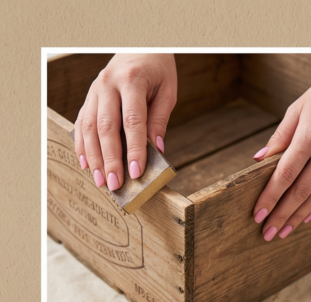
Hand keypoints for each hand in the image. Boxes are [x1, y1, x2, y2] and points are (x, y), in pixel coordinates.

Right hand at [74, 54, 176, 190]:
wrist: (139, 46)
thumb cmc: (157, 71)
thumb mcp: (167, 92)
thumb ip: (159, 120)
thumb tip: (157, 152)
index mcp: (132, 81)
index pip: (132, 121)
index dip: (134, 149)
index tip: (136, 173)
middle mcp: (108, 84)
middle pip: (106, 127)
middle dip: (110, 159)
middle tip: (115, 184)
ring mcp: (95, 90)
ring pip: (90, 127)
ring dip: (94, 157)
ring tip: (101, 181)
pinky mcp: (89, 97)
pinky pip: (82, 123)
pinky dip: (82, 145)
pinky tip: (87, 164)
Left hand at [252, 77, 310, 240]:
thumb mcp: (296, 111)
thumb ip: (279, 137)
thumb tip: (259, 160)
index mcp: (309, 136)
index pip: (286, 173)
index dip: (271, 196)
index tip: (258, 214)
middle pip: (300, 191)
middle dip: (282, 215)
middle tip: (267, 234)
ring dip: (297, 217)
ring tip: (282, 232)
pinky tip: (303, 219)